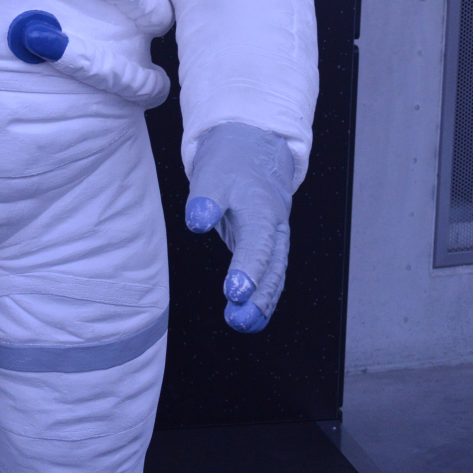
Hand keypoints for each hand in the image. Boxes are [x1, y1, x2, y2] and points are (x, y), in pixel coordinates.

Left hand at [184, 124, 293, 333]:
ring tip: (243, 324)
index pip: (258, 245)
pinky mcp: (267, 245)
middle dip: (257, 296)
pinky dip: (264, 296)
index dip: (249, 270)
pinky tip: (252, 317)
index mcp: (262, 210)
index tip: (236, 291)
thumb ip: (204, 200)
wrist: (252, 148)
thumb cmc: (230, 163)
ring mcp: (274, 238)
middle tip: (238, 319)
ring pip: (275, 275)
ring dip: (262, 302)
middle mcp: (274, 228)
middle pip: (272, 267)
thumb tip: (197, 221)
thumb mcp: (212, 174)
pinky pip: (271, 275)